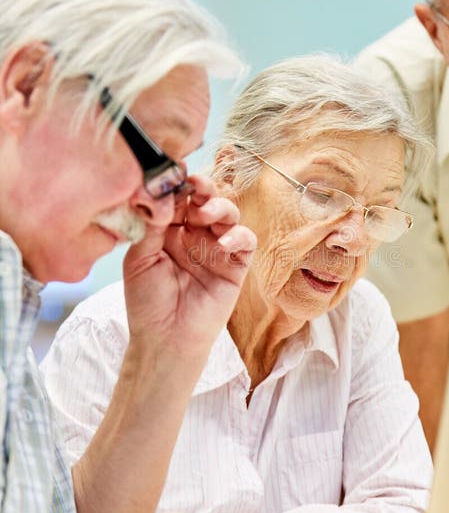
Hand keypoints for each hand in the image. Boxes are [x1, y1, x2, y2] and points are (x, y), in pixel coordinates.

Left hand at [123, 174, 255, 358]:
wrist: (165, 339)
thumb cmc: (147, 302)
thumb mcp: (139, 258)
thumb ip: (150, 224)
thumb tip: (160, 193)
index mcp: (168, 228)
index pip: (178, 197)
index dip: (178, 183)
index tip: (173, 174)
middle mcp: (194, 234)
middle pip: (206, 199)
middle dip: (203, 188)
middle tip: (195, 186)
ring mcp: (216, 248)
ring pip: (228, 213)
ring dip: (219, 208)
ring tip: (204, 217)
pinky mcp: (235, 265)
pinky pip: (245, 241)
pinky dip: (238, 235)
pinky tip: (223, 242)